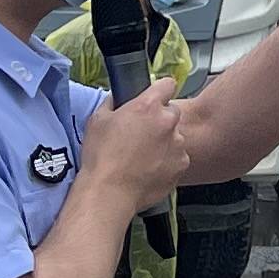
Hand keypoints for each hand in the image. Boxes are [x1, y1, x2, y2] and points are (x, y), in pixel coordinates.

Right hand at [81, 79, 193, 207]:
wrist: (109, 193)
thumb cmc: (101, 158)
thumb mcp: (97, 120)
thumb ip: (113, 103)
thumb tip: (118, 98)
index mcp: (148, 107)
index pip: (167, 84)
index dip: (160, 91)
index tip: (155, 98)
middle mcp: (168, 122)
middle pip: (172, 113)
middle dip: (159, 120)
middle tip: (142, 134)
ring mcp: (178, 145)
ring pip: (175, 137)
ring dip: (164, 142)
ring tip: (142, 156)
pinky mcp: (181, 165)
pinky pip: (177, 158)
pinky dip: (167, 161)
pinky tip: (149, 169)